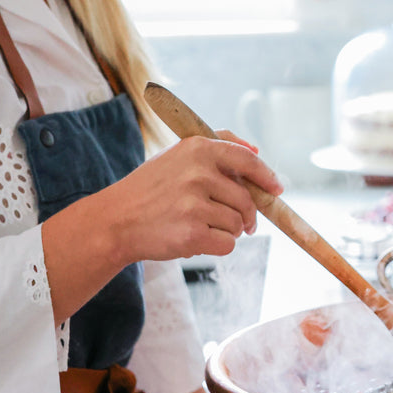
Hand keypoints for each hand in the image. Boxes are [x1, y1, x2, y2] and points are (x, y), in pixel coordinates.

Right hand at [102, 131, 282, 266]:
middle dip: (246, 215)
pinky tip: (196, 239)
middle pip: (246, 199)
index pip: (247, 160)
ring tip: (202, 227)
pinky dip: (218, 246)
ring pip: (237, 223)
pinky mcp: (192, 233)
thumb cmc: (150, 189)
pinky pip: (227, 244)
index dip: (267, 176)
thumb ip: (216, 146)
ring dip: (229, 231)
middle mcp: (197, 173)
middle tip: (239, 223)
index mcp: (197, 149)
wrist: (115, 221)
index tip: (277, 190)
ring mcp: (194, 204)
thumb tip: (257, 150)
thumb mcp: (176, 155)